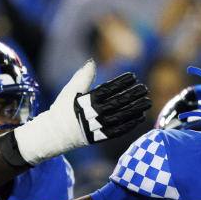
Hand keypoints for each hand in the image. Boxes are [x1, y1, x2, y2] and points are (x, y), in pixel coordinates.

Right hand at [13, 61, 149, 163]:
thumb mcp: (70, 91)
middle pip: (117, 104)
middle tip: (145, 88)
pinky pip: (117, 131)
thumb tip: (92, 61)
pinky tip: (139, 117)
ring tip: (147, 102)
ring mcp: (97, 128)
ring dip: (135, 109)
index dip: (121, 83)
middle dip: (132, 96)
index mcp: (85, 102)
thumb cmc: (62, 110)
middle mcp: (92, 115)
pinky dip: (129, 125)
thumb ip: (83, 76)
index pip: (107, 90)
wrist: (53, 134)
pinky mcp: (99, 138)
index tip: (133, 77)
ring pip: (120, 117)